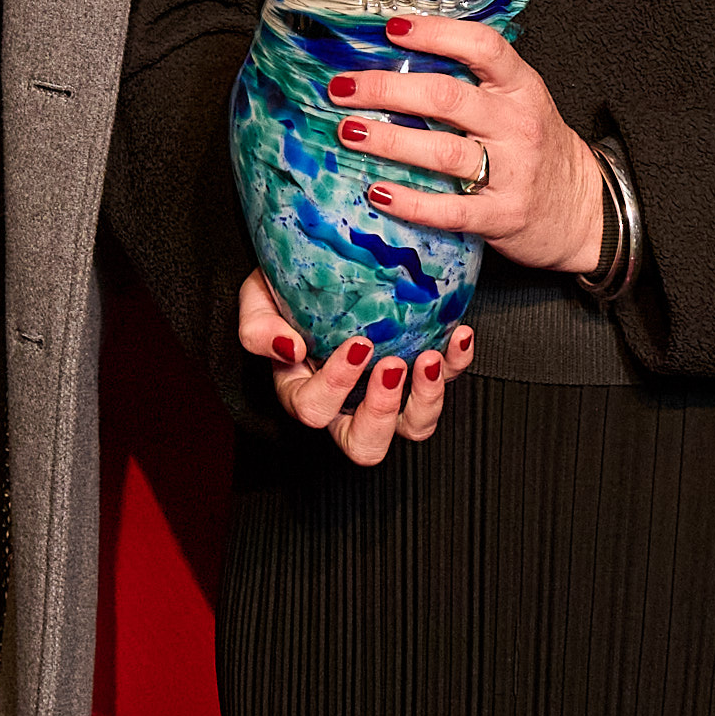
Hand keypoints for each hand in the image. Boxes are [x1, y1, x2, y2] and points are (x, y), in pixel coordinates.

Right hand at [235, 270, 470, 468]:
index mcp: (303, 394)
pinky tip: (458, 335)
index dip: (336, 384)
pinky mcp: (420, 375)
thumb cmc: (284, 293)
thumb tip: (289, 349)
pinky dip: (456, 362)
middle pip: (365, 444)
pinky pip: (446, 383)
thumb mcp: (256, 303)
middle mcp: (347, 407)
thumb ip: (258, 330)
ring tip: (429, 357)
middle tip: (392, 365)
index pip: (314, 410)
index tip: (357, 344)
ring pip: (413, 428)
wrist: (316, 270)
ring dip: (426, 398)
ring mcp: (388, 396)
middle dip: (382, 409)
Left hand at [327, 14, 605, 276]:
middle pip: (446, 97)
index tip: (392, 28)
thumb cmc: (538, 149)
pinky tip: (377, 192)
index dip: (436, 33)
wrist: (583, 209)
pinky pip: (449, 210)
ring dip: (388, 139)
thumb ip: (475, 81)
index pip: (482, 47)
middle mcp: (517, 125)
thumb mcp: (519, 102)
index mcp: (521, 88)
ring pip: (442, 151)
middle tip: (343, 87)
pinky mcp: (501, 216)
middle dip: (387, 89)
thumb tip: (400, 56)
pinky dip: (409, 201)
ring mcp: (512, 172)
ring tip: (348, 131)